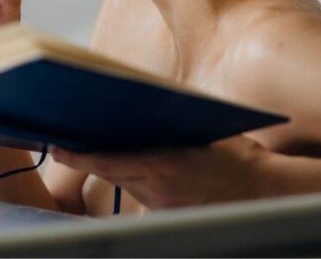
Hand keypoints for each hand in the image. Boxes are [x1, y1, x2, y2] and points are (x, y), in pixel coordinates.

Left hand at [49, 134, 272, 209]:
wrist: (263, 192)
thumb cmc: (234, 155)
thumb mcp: (199, 131)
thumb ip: (165, 126)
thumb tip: (134, 108)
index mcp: (164, 166)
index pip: (109, 162)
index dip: (79, 155)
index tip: (57, 146)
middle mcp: (157, 189)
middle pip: (109, 171)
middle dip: (86, 156)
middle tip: (62, 139)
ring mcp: (161, 204)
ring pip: (121, 182)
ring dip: (106, 165)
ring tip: (85, 145)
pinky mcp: (166, 212)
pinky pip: (138, 193)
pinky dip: (128, 177)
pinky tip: (125, 164)